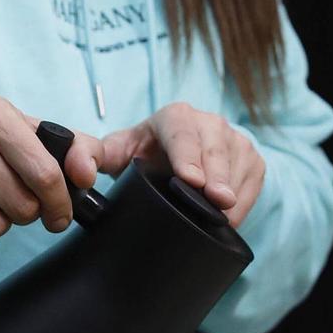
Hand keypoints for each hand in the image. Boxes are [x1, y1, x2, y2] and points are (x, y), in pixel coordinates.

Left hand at [99, 103, 265, 227]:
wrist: (177, 156)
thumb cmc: (144, 155)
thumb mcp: (116, 153)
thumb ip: (88, 156)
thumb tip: (79, 172)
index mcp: (174, 117)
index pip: (183, 131)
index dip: (188, 154)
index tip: (191, 179)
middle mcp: (208, 122)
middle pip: (216, 147)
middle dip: (218, 176)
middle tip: (217, 201)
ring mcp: (234, 139)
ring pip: (239, 164)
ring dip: (233, 192)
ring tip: (224, 216)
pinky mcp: (252, 158)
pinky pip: (253, 180)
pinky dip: (245, 201)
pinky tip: (231, 216)